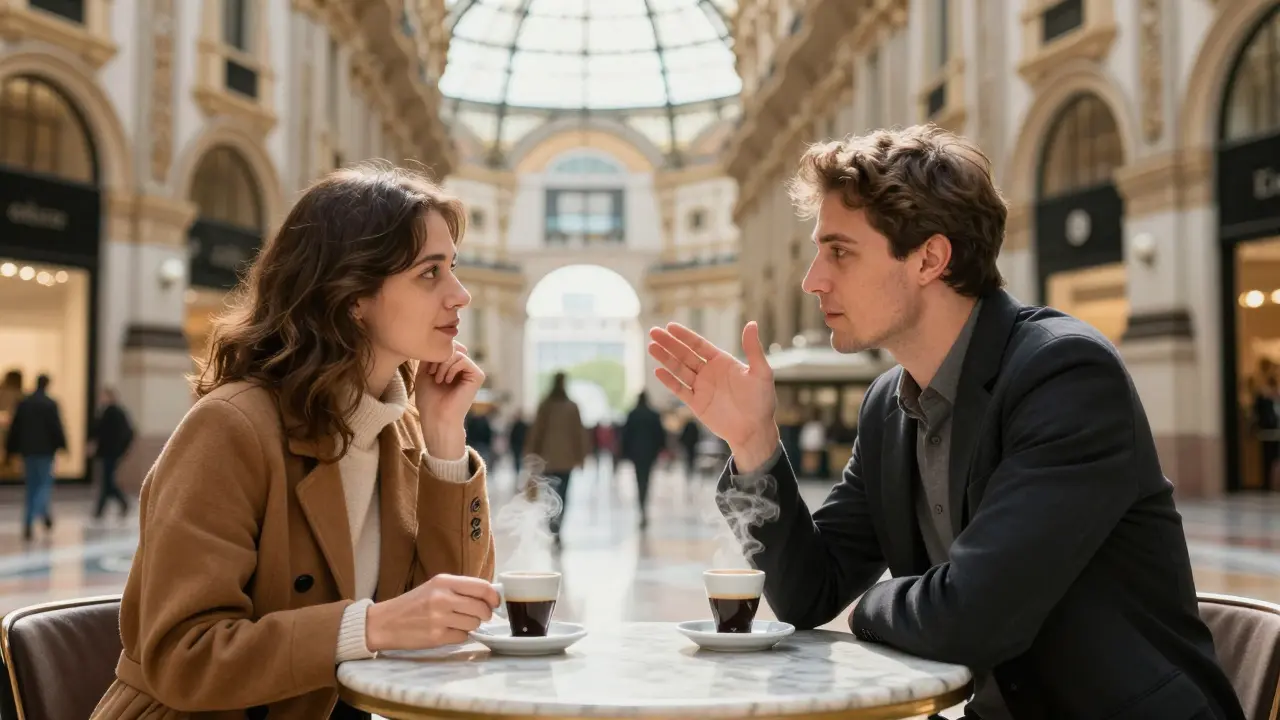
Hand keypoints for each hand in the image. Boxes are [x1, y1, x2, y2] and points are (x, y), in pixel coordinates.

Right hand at [365, 573, 499, 651]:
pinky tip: (447, 632)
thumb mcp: (434, 587)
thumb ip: (460, 589)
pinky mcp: (436, 637)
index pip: (481, 587)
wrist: (385, 622)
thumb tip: (490, 596)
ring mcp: (439, 618)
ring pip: (474, 624)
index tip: (495, 602)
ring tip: (456, 622)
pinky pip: (462, 637)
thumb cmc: (413, 604)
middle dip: (484, 614)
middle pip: (482, 608)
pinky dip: (459, 636)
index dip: (493, 596)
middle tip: (478, 616)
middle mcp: (443, 598)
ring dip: (470, 626)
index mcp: (444, 582)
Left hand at [415, 343, 484, 457]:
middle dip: (438, 357)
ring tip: (438, 379)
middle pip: (452, 346)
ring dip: (443, 364)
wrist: (436, 417)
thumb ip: (431, 355)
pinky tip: (446, 380)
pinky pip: (463, 359)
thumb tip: (438, 341)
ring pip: (457, 352)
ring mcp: (472, 371)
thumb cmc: (429, 400)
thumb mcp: (424, 372)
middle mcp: (464, 367)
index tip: (427, 369)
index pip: (447, 346)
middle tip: (432, 372)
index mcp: (453, 366)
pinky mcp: (478, 375)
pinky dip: (451, 368)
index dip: (434, 353)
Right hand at [648, 321, 778, 470]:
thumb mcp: (761, 372)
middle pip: (685, 354)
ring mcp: (701, 388)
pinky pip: (680, 390)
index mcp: (722, 362)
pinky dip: (669, 381)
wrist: (754, 430)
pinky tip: (658, 371)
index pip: (699, 345)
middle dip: (669, 344)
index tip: (670, 326)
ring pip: (679, 370)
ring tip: (651, 347)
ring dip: (665, 359)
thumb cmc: (762, 401)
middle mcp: (709, 372)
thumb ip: (753, 349)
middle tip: (654, 332)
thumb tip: (752, 323)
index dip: (685, 336)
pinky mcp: (696, 403)